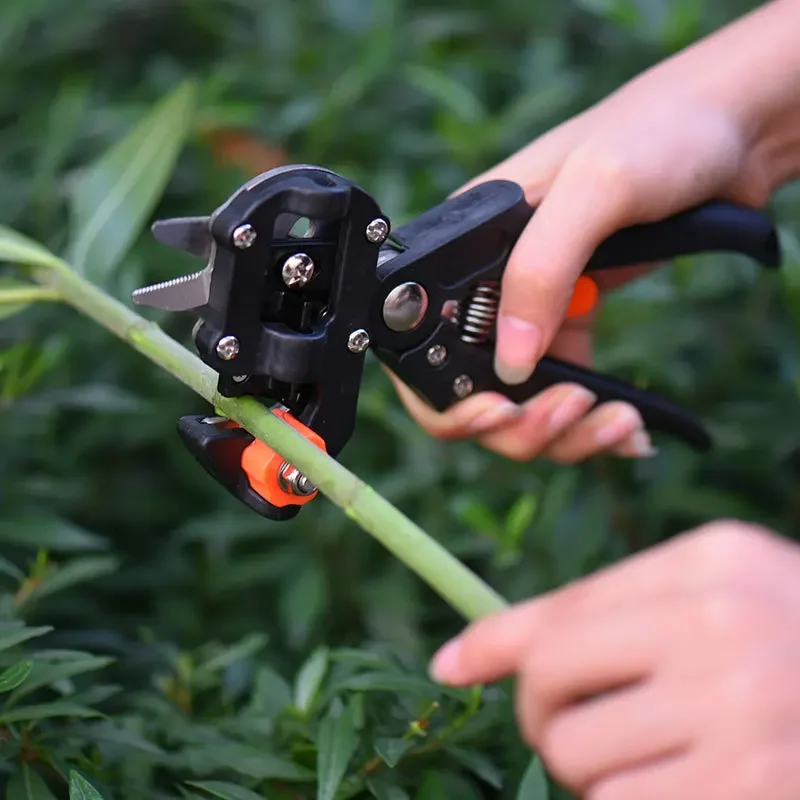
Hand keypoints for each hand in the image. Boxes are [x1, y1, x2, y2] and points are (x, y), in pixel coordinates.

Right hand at [388, 0, 799, 463]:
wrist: (729, 132)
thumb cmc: (657, 131)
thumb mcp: (595, 187)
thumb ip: (540, 268)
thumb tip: (510, 363)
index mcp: (466, 250)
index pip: (422, 348)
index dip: (448, 398)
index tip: (500, 413)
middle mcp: (489, 287)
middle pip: (471, 392)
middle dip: (518, 425)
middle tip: (573, 412)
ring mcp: (532, 309)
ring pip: (520, 404)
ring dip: (563, 433)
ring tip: (619, 422)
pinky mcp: (572, 323)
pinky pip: (563, 393)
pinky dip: (591, 425)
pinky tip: (629, 428)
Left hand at [430, 521, 799, 798]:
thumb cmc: (788, 634)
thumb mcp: (706, 594)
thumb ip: (593, 612)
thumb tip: (454, 659)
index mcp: (710, 567)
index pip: (560, 615)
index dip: (496, 647)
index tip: (454, 666)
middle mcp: (727, 632)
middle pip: (551, 689)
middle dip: (544, 715)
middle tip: (574, 721)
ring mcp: (747, 720)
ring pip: (581, 764)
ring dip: (591, 770)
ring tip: (647, 753)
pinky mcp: (756, 792)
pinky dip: (631, 798)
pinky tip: (683, 779)